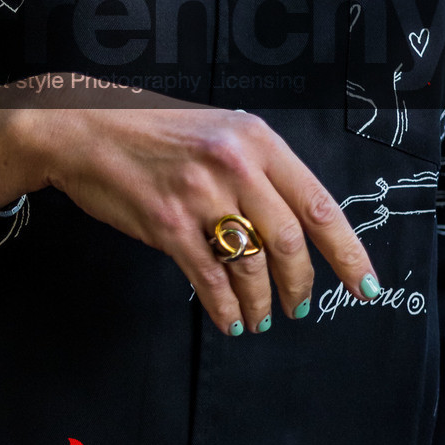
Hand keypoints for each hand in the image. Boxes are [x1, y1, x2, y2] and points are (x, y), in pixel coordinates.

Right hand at [0, 78, 377, 334]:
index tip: (364, 285)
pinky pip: (208, 278)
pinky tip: (230, 318)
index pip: (319, 203)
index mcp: (255, 139)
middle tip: (302, 307)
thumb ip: (257, 170)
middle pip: (289, 241)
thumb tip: (294, 225)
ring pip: (250, 264)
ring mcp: (199, 194)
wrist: (80, 127)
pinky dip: (225, 306)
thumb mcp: (216, 131)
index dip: (348, 252)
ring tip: (262, 316)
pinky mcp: (166, 223)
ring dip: (262, 300)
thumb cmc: (149, 130)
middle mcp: (234, 164)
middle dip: (301, 284)